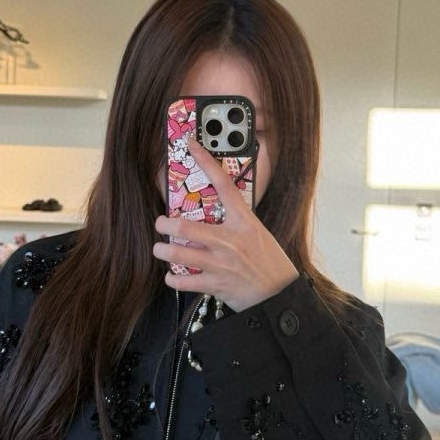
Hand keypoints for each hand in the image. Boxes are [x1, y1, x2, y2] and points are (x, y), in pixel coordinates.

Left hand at [152, 135, 298, 311]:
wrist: (279, 294)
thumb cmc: (268, 261)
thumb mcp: (256, 233)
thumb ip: (235, 222)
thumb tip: (211, 213)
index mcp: (244, 222)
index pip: (224, 184)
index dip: (206, 161)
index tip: (191, 145)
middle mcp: (230, 241)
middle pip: (185, 227)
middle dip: (165, 225)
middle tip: (161, 224)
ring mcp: (221, 264)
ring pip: (178, 254)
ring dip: (163, 251)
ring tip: (161, 249)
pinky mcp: (216, 284)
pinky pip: (183, 281)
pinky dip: (172, 278)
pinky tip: (172, 275)